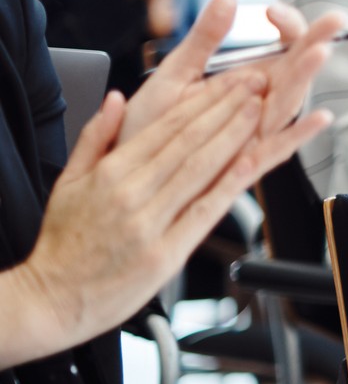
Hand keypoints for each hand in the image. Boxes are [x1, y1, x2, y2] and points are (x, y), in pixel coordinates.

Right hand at [1, 73, 309, 365]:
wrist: (51, 301)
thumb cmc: (63, 244)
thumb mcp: (67, 182)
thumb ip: (94, 138)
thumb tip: (116, 99)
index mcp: (110, 174)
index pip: (165, 127)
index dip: (202, 101)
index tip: (228, 82)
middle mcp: (132, 194)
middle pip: (189, 141)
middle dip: (226, 109)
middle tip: (255, 84)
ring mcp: (150, 224)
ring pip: (200, 169)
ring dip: (235, 136)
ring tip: (260, 110)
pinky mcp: (166, 255)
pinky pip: (204, 213)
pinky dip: (229, 185)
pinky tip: (251, 163)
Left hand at [126, 0, 345, 173]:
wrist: (122, 165)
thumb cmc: (146, 125)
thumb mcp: (175, 72)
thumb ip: (205, 37)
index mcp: (243, 81)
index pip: (282, 47)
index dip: (287, 26)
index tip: (272, 10)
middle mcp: (256, 106)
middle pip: (296, 71)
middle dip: (316, 43)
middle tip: (335, 20)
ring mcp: (253, 133)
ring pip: (289, 102)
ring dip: (308, 77)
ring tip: (319, 53)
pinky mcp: (243, 161)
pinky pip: (279, 147)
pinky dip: (302, 134)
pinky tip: (321, 118)